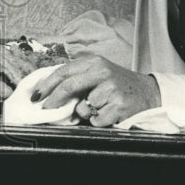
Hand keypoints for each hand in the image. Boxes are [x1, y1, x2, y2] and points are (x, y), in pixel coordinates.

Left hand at [29, 53, 160, 126]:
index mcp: (94, 62)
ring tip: (98, 108)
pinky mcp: (119, 106)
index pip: (63, 72)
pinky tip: (108, 114)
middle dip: (54, 100)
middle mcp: (102, 73)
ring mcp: (111, 89)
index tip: (36, 95)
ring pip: (83, 108)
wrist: (148, 92)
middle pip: (69, 86)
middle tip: (46, 109)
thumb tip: (48, 91)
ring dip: (84, 113)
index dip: (47, 85)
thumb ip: (78, 77)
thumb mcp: (98, 73)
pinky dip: (98, 121)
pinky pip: (96, 120)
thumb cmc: (117, 84)